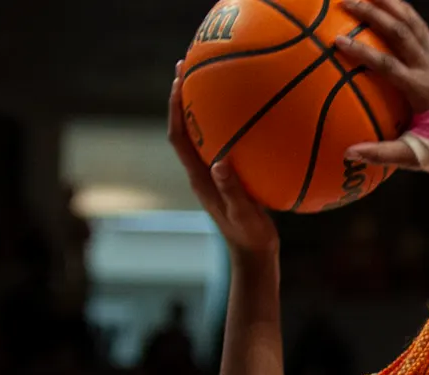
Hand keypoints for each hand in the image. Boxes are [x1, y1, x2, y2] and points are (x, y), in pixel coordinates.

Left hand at [168, 62, 278, 258]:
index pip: (178, 136)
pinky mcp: (230, 176)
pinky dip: (233, 122)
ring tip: (216, 76)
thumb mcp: (244, 215)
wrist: (254, 256)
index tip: (177, 81)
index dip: (174, 108)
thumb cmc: (249, 238)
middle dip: (185, 95)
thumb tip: (220, 163)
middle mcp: (202, 170)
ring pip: (206, 131)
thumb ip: (232, 191)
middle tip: (190, 64)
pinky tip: (254, 109)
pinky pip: (227, 140)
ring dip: (205, 105)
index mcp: (199, 177)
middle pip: (187, 125)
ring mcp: (215, 173)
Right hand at [335, 0, 428, 168]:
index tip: (338, 41)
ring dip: (390, 4)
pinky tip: (387, 5)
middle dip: (374, 14)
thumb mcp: (411, 156)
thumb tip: (348, 154)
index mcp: (421, 90)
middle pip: (400, 32)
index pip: (388, 65)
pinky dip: (403, 12)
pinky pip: (419, 28)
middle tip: (347, 3)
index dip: (363, 51)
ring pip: (413, 22)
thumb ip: (381, 154)